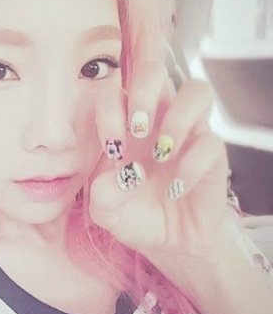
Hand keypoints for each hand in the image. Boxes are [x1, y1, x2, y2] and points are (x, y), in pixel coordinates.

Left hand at [88, 62, 230, 292]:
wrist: (167, 241)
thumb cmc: (133, 215)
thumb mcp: (106, 211)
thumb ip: (101, 196)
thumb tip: (113, 179)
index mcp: (123, 127)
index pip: (113, 92)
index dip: (110, 110)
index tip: (112, 147)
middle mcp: (155, 121)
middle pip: (155, 72)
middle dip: (144, 92)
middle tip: (138, 130)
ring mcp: (186, 134)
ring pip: (196, 90)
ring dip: (176, 117)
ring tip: (162, 152)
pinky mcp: (212, 155)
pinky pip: (211, 141)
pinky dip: (192, 163)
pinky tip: (177, 188)